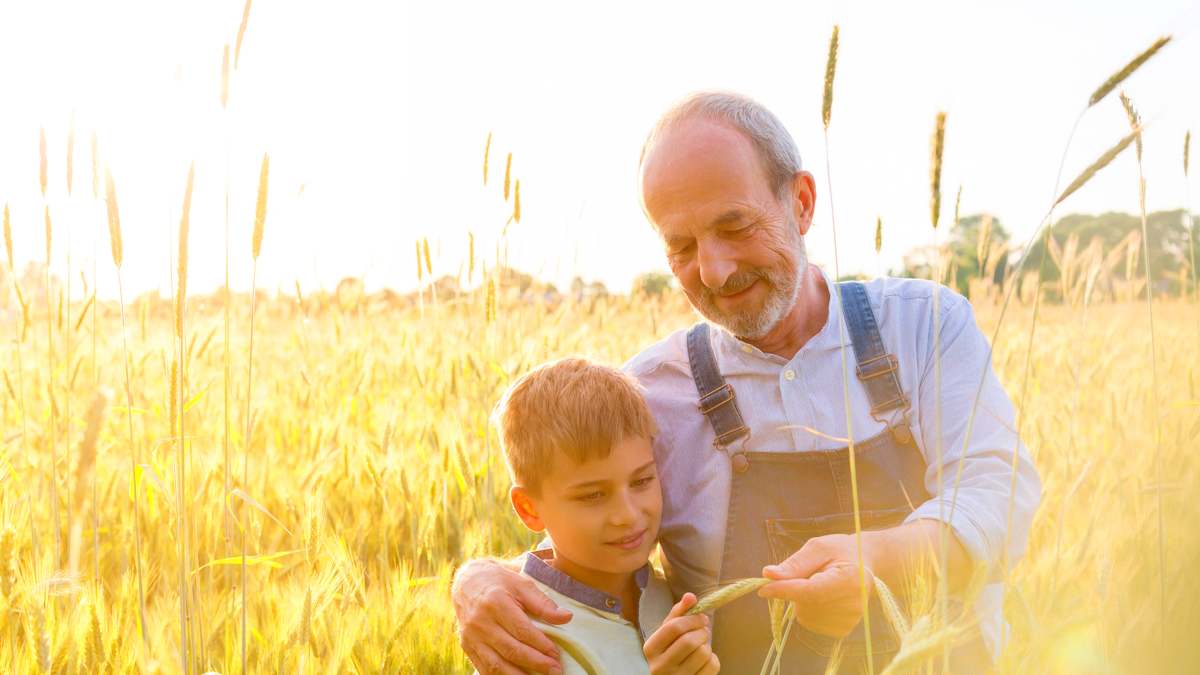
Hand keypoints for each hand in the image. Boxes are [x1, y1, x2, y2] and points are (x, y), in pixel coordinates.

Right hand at [452, 558, 572, 674]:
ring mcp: (471, 637)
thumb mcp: (521, 583)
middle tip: (556, 670)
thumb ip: (543, 602)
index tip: (556, 654)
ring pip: (496, 665)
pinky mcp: (467, 647)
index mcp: (495, 602)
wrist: (467, 583)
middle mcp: (481, 622)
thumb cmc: (500, 582)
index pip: (521, 630)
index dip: (541, 644)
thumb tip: (566, 617)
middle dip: (536, 663)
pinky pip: (484, 669)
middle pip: (511, 650)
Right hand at [643, 593, 720, 674]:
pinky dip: (713, 660)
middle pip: (689, 641)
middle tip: (704, 631)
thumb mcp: (667, 633)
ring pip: (702, 653)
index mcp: (651, 648)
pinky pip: (711, 666)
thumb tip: (690, 596)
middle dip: (702, 632)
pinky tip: (704, 661)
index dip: (692, 619)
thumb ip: (678, 614)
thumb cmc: (669, 652)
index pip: (674, 627)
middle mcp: (660, 666)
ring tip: (702, 647)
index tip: (701, 618)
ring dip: (707, 646)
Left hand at [758, 533, 874, 637]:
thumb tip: (769, 574)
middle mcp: (854, 604)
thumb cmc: (840, 551)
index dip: (785, 590)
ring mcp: (850, 620)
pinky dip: (808, 610)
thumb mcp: (818, 547)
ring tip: (818, 583)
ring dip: (801, 600)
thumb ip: (795, 563)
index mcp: (851, 579)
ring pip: (804, 616)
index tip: (763, 588)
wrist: (864, 564)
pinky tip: (821, 597)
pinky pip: (810, 622)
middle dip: (794, 590)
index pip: (811, 591)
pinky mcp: (844, 629)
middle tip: (808, 573)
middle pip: (805, 604)